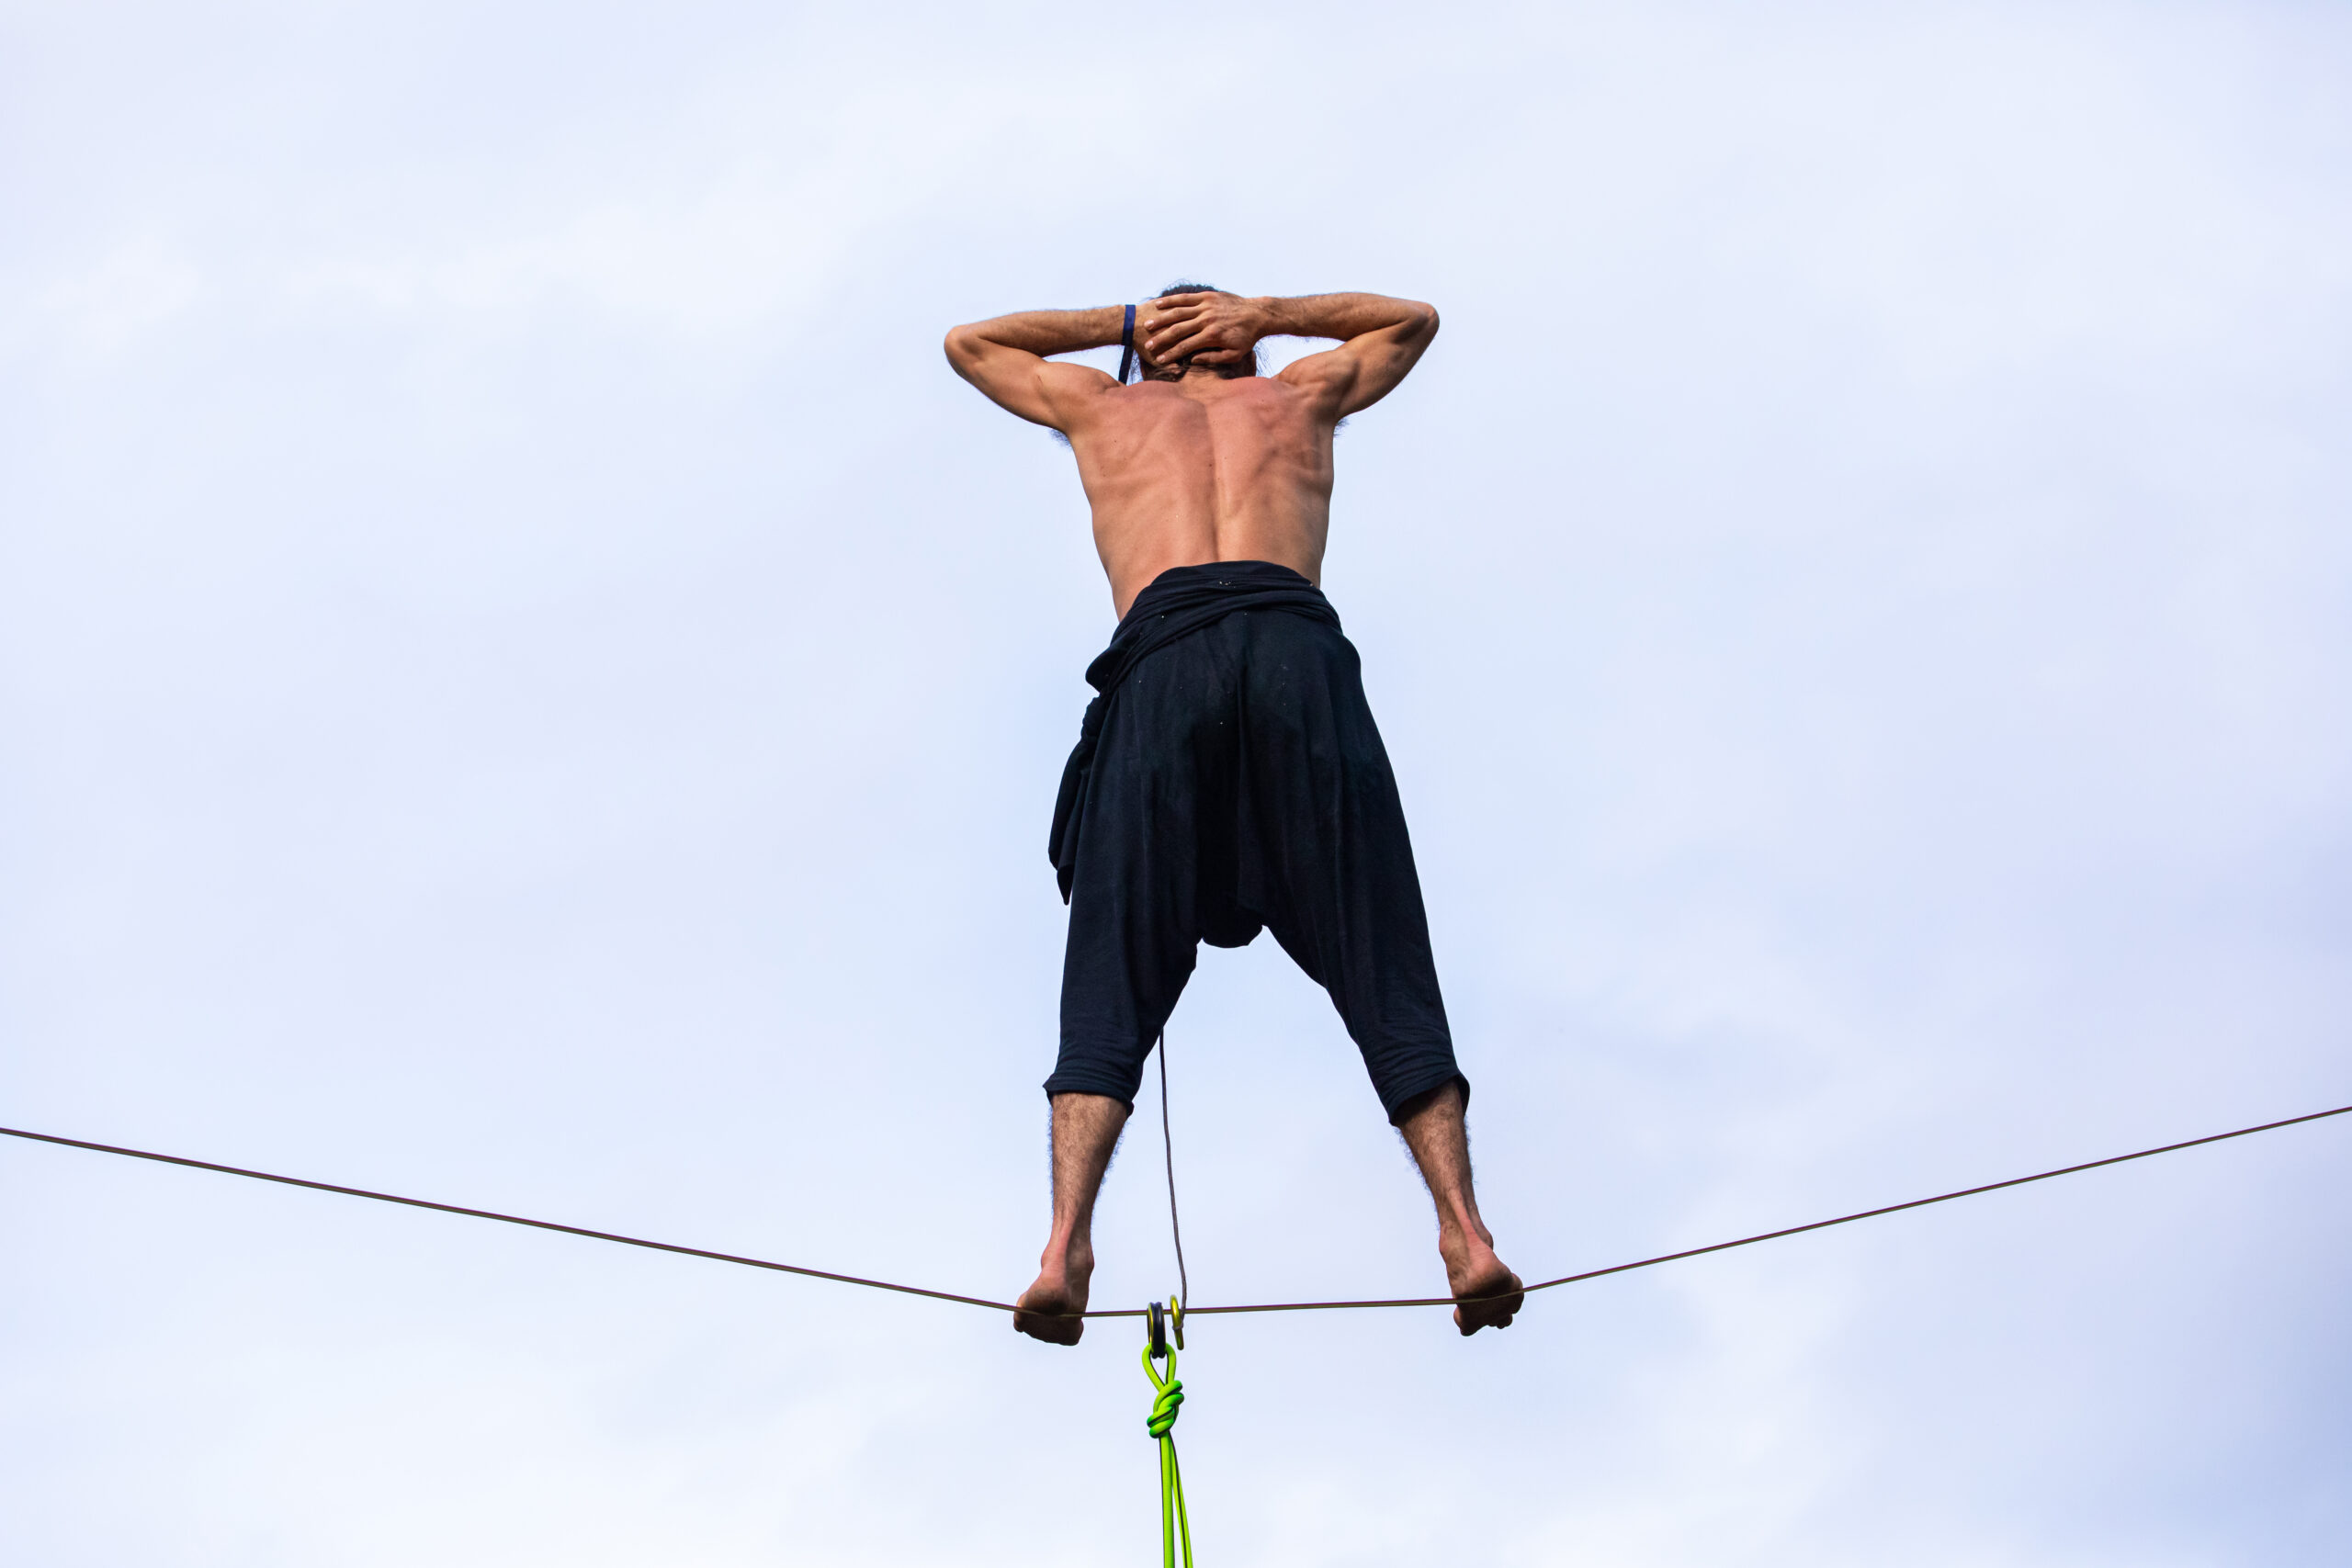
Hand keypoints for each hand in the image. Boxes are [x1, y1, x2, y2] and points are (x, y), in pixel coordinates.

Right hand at [1138, 290, 1265, 368]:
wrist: (1258, 314)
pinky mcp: (1208, 296)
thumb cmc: (1246, 338)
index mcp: (1212, 336)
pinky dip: (1171, 301)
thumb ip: (1213, 358)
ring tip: (1147, 325)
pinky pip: (1186, 298)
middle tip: (1147, 344)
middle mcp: (1207, 320)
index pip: (1186, 346)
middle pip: (1178, 330)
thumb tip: (1193, 360)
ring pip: (1179, 312)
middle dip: (1161, 338)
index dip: (1171, 354)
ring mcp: (1206, 306)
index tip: (1159, 359)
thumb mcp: (1234, 354)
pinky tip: (1158, 304)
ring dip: (1161, 319)